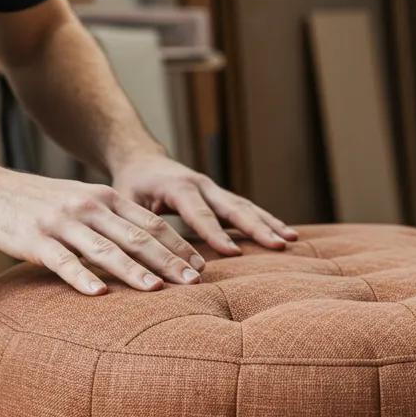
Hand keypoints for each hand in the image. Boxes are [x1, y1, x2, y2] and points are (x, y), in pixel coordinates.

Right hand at [0, 166, 206, 295]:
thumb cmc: (45, 203)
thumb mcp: (86, 203)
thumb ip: (117, 221)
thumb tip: (154, 248)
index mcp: (107, 199)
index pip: (152, 224)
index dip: (179, 245)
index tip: (202, 266)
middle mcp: (90, 207)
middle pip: (137, 237)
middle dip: (168, 260)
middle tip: (195, 282)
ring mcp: (63, 223)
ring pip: (105, 249)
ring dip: (133, 271)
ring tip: (157, 290)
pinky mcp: (36, 239)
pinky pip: (63, 262)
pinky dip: (82, 278)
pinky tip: (99, 294)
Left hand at [110, 151, 296, 254]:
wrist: (142, 160)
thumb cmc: (131, 185)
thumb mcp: (125, 202)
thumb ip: (136, 225)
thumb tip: (142, 256)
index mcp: (178, 186)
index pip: (199, 213)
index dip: (215, 234)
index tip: (233, 253)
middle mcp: (202, 185)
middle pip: (234, 207)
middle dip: (257, 227)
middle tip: (278, 245)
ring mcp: (215, 189)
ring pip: (246, 207)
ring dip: (269, 223)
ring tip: (291, 239)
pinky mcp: (221, 197)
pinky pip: (247, 208)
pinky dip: (267, 220)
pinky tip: (286, 233)